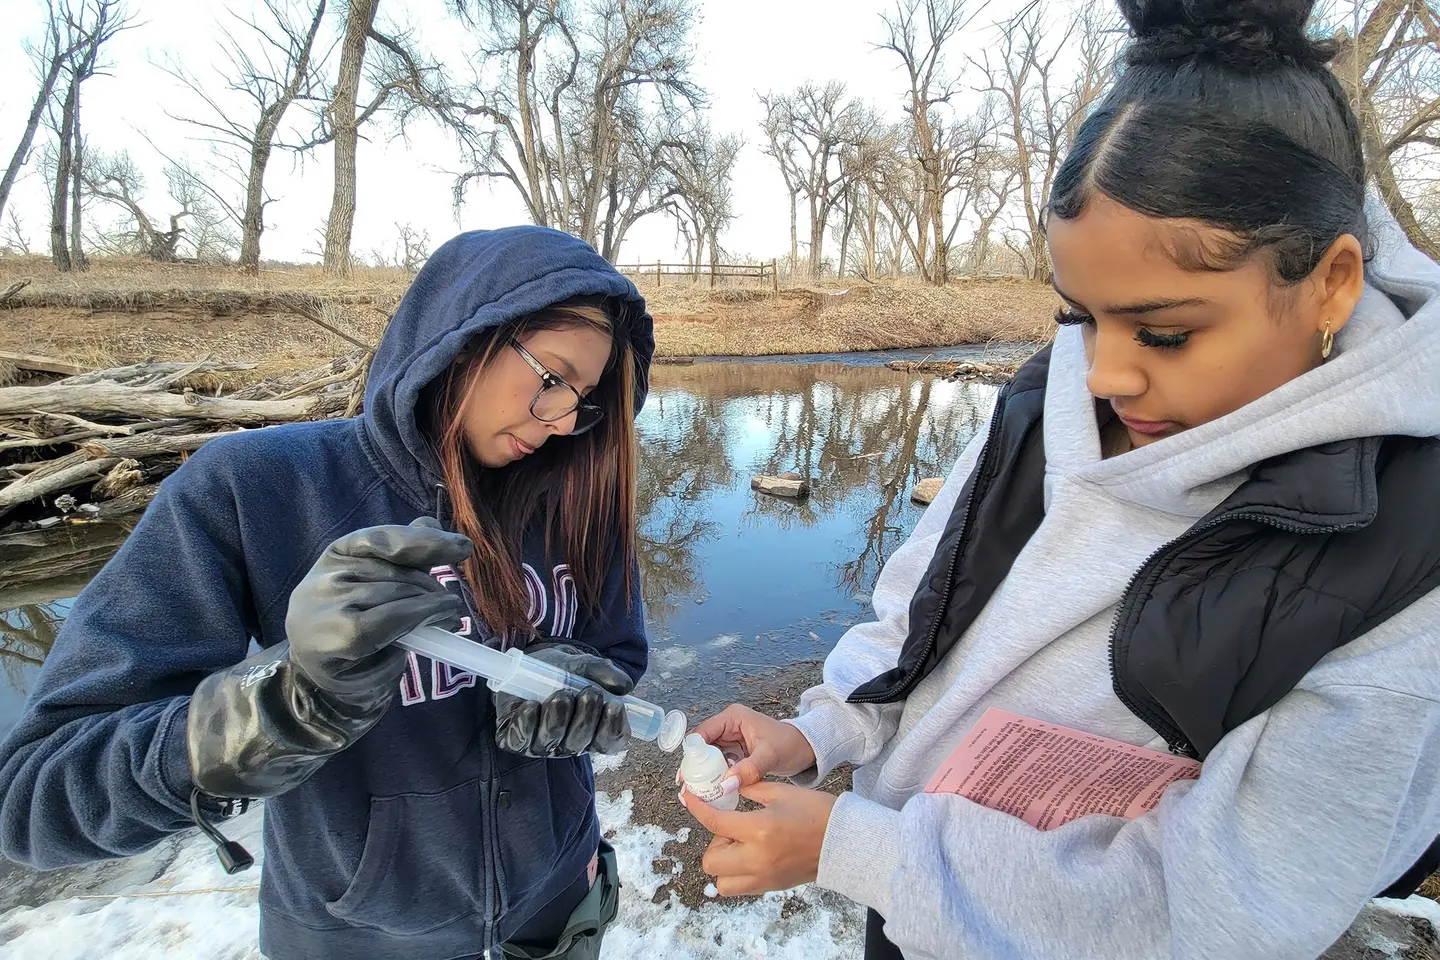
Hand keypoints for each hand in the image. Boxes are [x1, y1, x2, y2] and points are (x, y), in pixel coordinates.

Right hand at [190, 518, 471, 798]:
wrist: (327, 688)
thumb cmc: (360, 634)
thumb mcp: (382, 590)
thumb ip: (404, 559)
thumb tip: (431, 524)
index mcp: (337, 556)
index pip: (380, 539)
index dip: (423, 542)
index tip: (463, 548)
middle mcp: (323, 575)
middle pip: (393, 570)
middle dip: (430, 586)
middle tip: (450, 605)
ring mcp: (322, 604)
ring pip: (393, 595)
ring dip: (429, 605)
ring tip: (445, 617)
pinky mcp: (331, 635)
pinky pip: (387, 620)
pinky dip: (419, 618)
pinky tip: (439, 621)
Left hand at [494, 643, 633, 756]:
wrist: (530, 665)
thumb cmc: (563, 671)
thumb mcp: (585, 666)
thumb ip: (603, 672)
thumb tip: (622, 685)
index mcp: (593, 730)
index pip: (609, 742)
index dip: (614, 729)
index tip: (614, 706)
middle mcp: (568, 742)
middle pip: (579, 743)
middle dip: (586, 717)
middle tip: (588, 692)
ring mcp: (541, 744)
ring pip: (550, 740)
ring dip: (557, 717)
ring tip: (560, 694)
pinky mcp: (515, 740)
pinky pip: (519, 740)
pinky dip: (526, 723)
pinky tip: (530, 705)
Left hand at [681, 782, 837, 895]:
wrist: (845, 841)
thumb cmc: (818, 813)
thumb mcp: (781, 792)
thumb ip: (750, 788)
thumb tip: (727, 784)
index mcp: (759, 829)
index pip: (714, 823)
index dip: (696, 808)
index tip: (689, 799)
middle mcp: (757, 858)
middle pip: (710, 860)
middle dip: (714, 842)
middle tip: (731, 829)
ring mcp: (763, 877)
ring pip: (721, 882)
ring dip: (723, 863)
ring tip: (741, 846)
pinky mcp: (771, 887)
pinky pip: (739, 888)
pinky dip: (736, 874)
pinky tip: (750, 855)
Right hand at [693, 704, 816, 787]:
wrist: (805, 749)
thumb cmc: (790, 744)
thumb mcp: (769, 756)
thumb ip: (749, 769)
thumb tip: (726, 785)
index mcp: (733, 717)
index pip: (704, 732)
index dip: (693, 752)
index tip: (687, 773)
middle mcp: (728, 726)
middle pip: (702, 745)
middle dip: (694, 765)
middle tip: (687, 787)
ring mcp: (730, 738)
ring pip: (708, 756)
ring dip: (702, 773)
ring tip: (695, 792)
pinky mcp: (734, 751)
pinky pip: (718, 764)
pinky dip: (714, 776)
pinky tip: (710, 790)